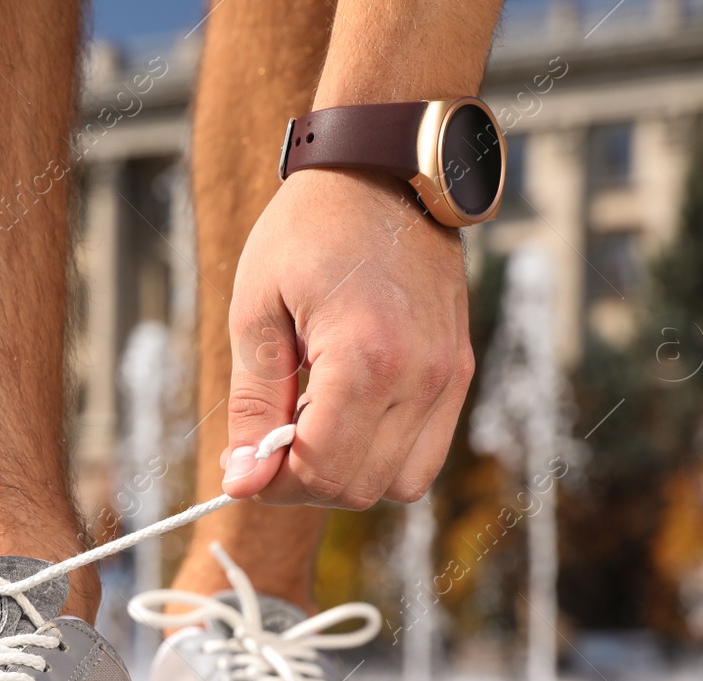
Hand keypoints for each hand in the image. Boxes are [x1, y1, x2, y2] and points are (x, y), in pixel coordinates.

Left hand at [221, 169, 474, 506]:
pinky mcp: (459, 371)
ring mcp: (448, 376)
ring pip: (399, 483)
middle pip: (359, 488)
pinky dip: (381, 454)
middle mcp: (420, 376)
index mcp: (365, 357)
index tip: (243, 466)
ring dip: (346, 474)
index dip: (272, 485)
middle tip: (269, 445)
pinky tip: (345, 412)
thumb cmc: (310, 228)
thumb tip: (242, 480)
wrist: (384, 169)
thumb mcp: (256, 311)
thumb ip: (252, 404)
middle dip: (304, 484)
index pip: (321, 470)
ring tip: (309, 424)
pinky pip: (425, 453)